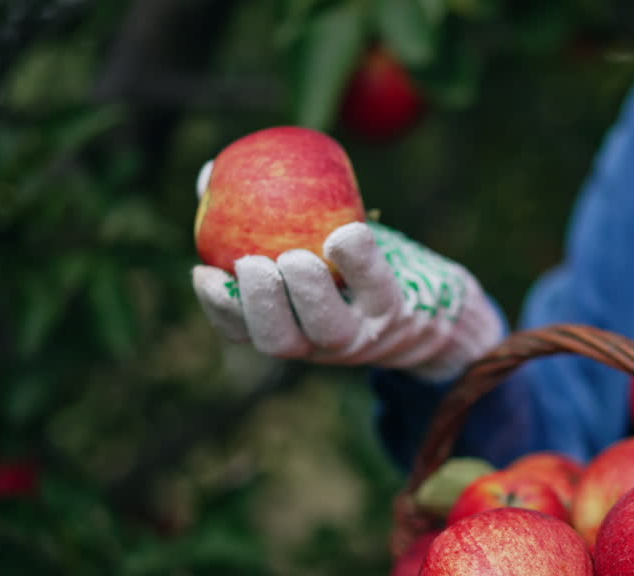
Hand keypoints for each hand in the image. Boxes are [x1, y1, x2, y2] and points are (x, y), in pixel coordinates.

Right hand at [191, 221, 502, 381]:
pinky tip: (345, 234)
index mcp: (290, 326)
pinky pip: (375, 288)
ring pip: (327, 330)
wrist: (429, 308)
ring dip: (306, 292)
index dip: (220, 308)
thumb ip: (258, 214)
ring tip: (296, 256)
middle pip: (280, 341)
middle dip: (260, 304)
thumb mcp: (305, 244)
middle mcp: (321, 343)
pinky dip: (359, 261)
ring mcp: (361, 333)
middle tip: (251, 263)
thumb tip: (209, 174)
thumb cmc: (350, 269)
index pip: (242, 330)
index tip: (204, 272)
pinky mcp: (396, 312)